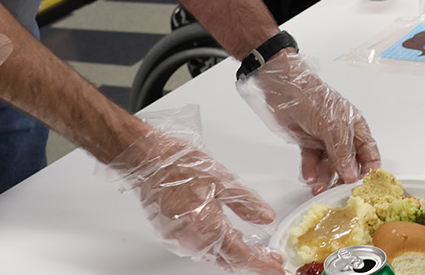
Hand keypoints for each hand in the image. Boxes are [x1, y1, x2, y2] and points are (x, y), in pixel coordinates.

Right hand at [107, 128, 283, 272]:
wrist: (148, 161)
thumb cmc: (180, 165)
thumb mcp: (223, 180)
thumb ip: (246, 203)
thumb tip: (266, 217)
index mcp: (206, 226)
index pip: (239, 254)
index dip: (260, 263)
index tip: (276, 267)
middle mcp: (191, 240)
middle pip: (227, 259)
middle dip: (250, 260)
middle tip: (270, 257)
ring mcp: (178, 240)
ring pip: (213, 255)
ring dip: (234, 255)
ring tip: (255, 249)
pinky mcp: (171, 236)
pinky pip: (199, 248)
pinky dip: (217, 247)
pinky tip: (228, 239)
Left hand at [237, 50, 379, 193]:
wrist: (284, 89)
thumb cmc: (313, 98)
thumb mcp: (333, 126)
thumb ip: (343, 152)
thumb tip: (351, 174)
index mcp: (356, 128)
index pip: (370, 155)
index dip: (369, 171)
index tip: (362, 187)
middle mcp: (343, 136)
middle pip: (349, 164)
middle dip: (343, 179)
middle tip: (337, 192)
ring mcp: (325, 140)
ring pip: (330, 166)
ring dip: (325, 178)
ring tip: (318, 186)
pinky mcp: (309, 144)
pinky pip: (313, 163)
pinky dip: (311, 171)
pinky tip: (309, 176)